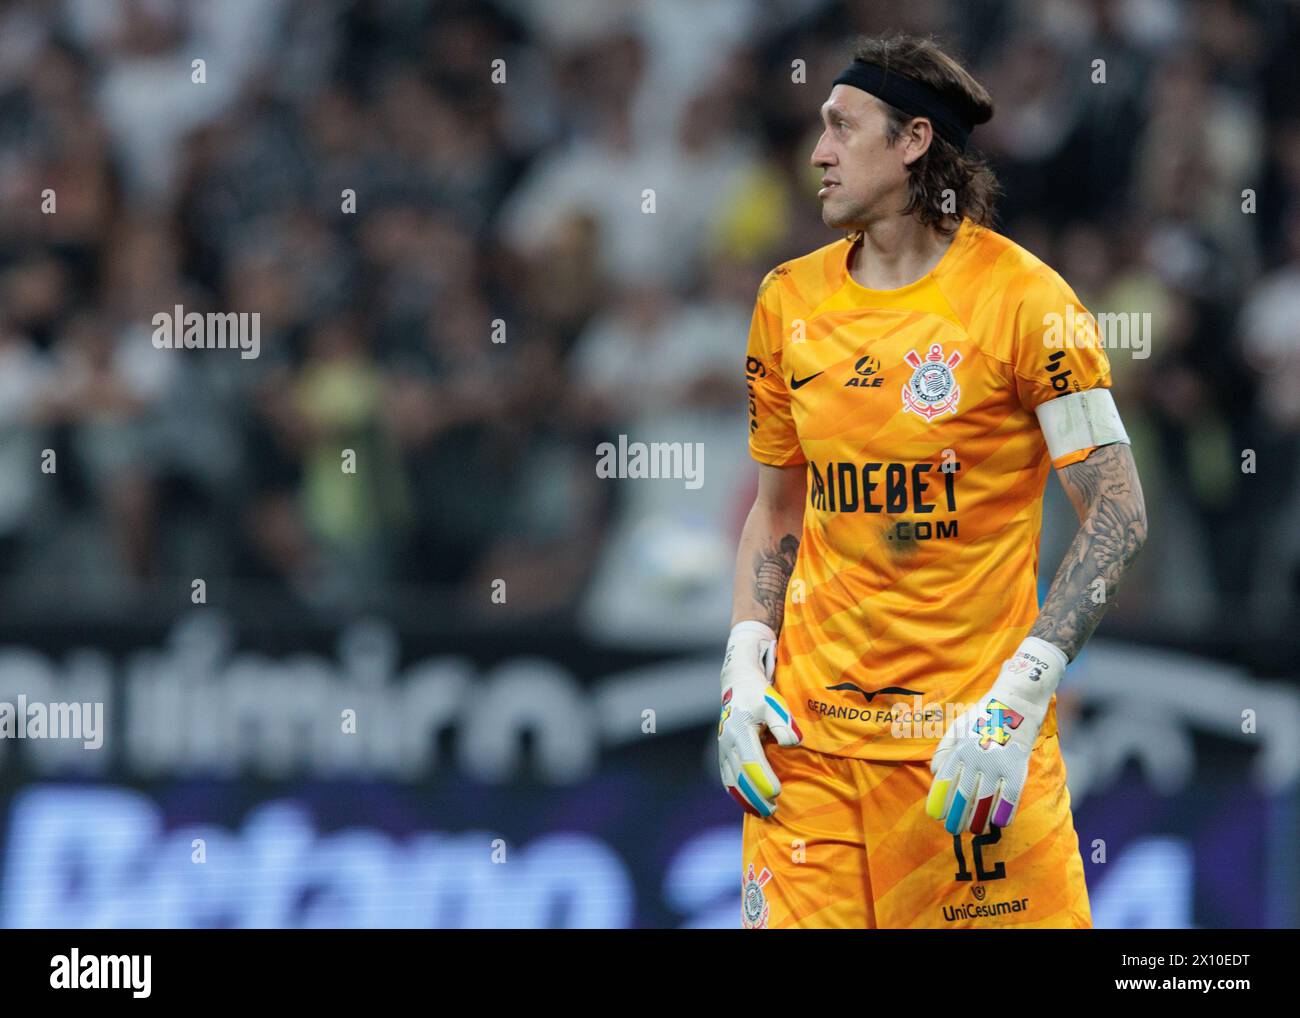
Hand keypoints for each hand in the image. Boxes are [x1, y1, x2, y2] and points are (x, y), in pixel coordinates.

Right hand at [718, 621, 801, 816]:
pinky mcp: (723, 752)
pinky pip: (727, 777)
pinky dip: (736, 792)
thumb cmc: (759, 693)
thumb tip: (791, 743)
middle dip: (755, 795)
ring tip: (763, 812)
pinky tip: (748, 803)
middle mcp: (728, 741)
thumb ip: (782, 722)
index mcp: (740, 730)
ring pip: (732, 779)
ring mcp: (723, 748)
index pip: (751, 761)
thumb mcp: (773, 702)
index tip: (776, 793)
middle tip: (772, 810)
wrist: (737, 683)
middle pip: (740, 775)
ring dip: (746, 797)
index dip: (763, 779)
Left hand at [925, 637, 1067, 834]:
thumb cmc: (984, 715)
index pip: (945, 779)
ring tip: (972, 830)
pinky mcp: (1017, 766)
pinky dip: (1004, 811)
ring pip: (984, 799)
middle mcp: (976, 757)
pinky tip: (998, 823)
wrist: (1017, 700)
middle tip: (951, 829)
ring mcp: (997, 763)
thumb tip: (934, 773)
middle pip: (962, 793)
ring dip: (977, 818)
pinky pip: (1010, 795)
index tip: (934, 815)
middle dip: (956, 815)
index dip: (939, 799)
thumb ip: (944, 750)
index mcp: (959, 748)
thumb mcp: (957, 726)